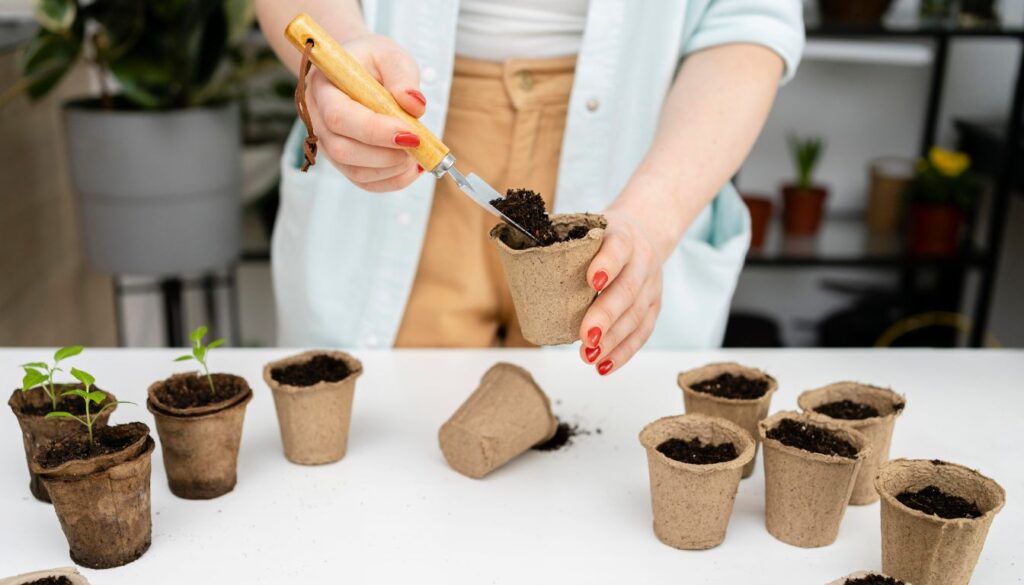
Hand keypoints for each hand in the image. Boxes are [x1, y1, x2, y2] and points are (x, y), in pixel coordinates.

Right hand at [306, 33, 426, 191]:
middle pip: (342, 150)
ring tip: (418, 152)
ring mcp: (328, 144)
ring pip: (355, 171)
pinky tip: (413, 167)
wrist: (360, 70)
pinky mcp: (343, 161)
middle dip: (385, 155)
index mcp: (323, 87)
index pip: (340, 116)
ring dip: (392, 169)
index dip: (375, 130)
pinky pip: (365, 182)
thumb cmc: (373, 61)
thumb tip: (415, 105)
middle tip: (418, 144)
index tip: (411, 134)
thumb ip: (403, 76)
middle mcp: (318, 119)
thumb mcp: (390, 55)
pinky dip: (393, 180)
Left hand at [577, 208, 665, 374]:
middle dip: (606, 315)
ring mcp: (651, 286)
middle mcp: (641, 261)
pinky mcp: (654, 306)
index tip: (593, 280)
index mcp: (623, 236)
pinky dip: (623, 352)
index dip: (607, 263)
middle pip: (627, 289)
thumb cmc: (604, 238)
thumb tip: (521, 260)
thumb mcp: (588, 229)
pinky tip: (604, 366)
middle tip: (585, 336)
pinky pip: (642, 333)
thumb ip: (562, 244)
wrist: (643, 233)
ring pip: (636, 315)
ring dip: (612, 340)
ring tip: (589, 355)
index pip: (619, 247)